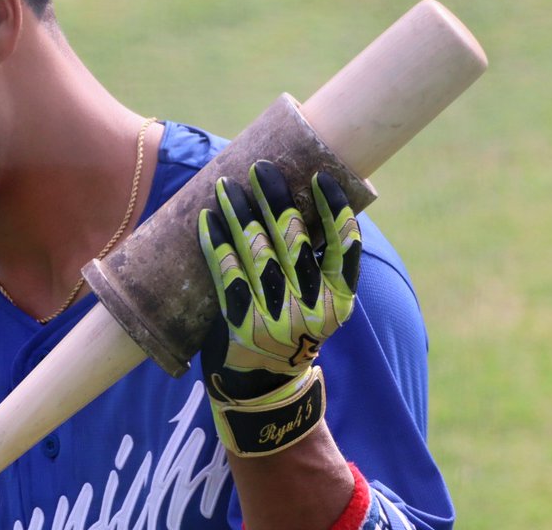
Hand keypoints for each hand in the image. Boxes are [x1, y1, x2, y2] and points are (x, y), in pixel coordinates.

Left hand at [197, 160, 360, 454]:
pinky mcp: (244, 324)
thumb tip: (298, 198)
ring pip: (258, 251)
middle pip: (294, 240)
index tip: (319, 176)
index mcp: (340, 298)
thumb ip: (315, 264)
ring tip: (227, 186)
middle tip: (260, 168)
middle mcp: (313, 307)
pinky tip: (207, 219)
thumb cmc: (290, 327)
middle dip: (275, 199)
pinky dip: (217, 242)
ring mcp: (278, 317)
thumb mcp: (318, 302)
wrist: (264, 384)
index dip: (334, 208)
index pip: (344, 245)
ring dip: (240, 213)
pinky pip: (228, 273)